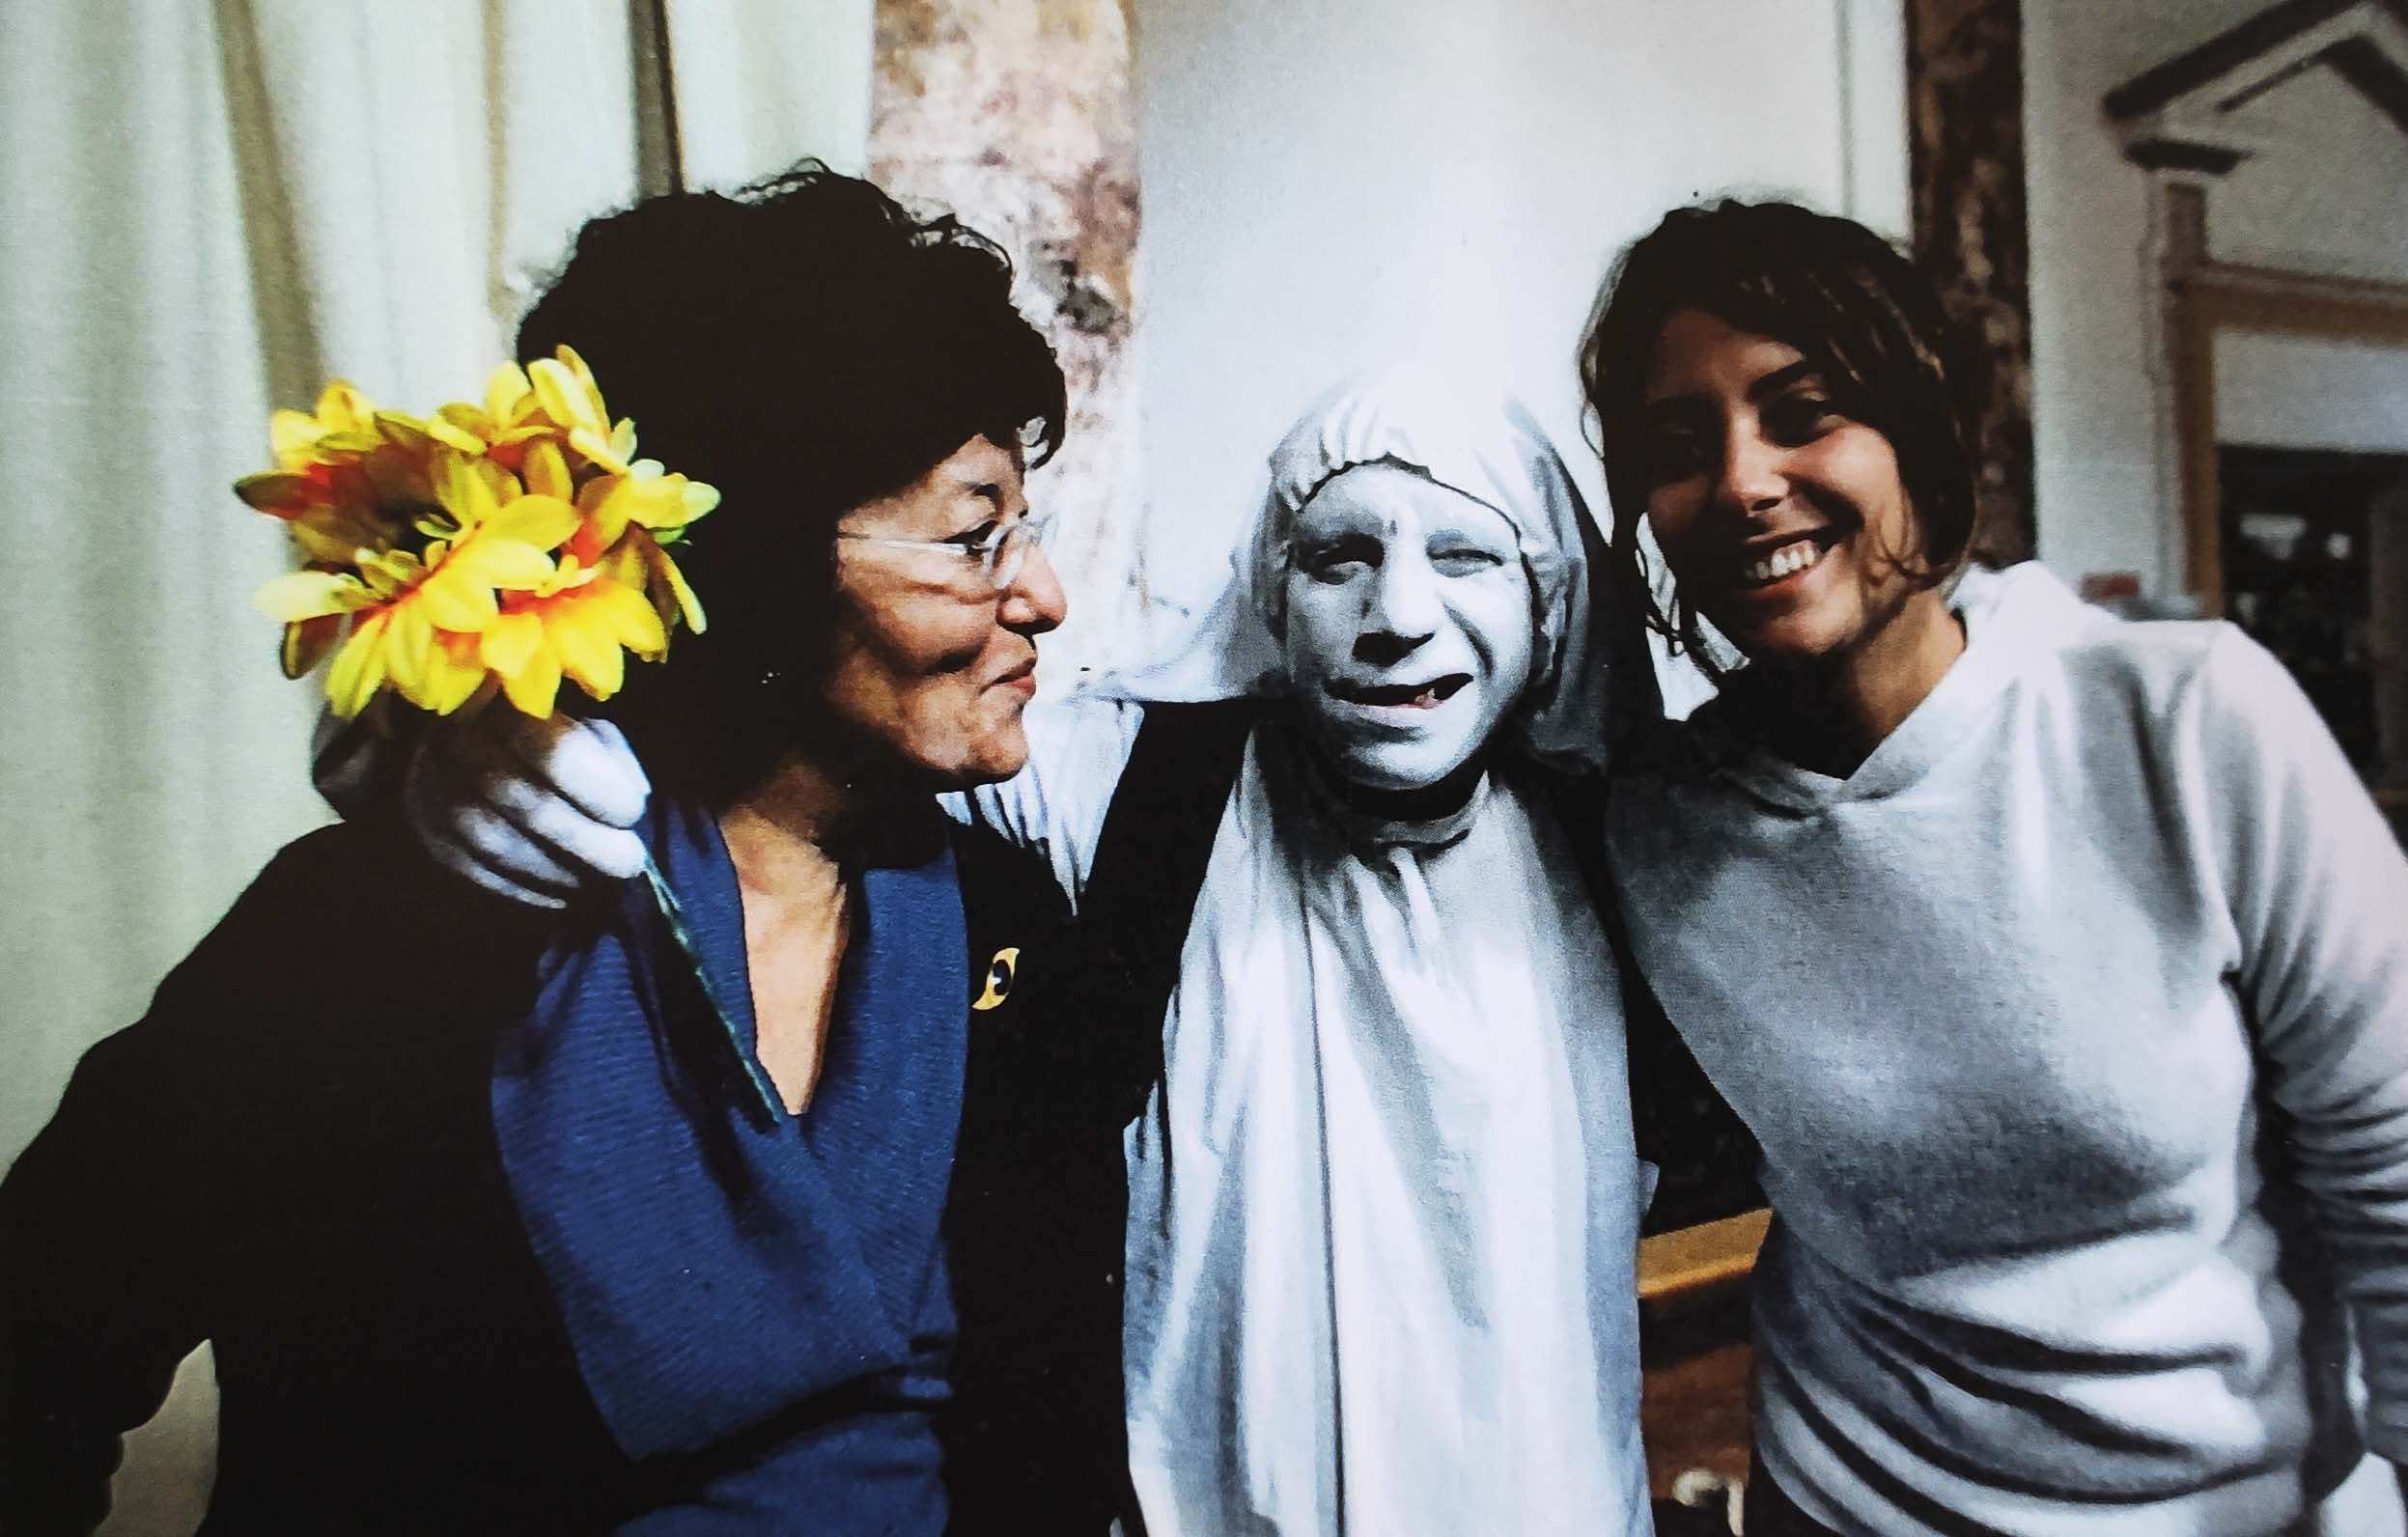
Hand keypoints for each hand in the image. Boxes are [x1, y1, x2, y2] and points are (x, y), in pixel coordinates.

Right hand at [402, 713, 649, 908]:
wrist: (489, 753)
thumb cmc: (557, 741)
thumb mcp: (592, 733)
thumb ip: (612, 759)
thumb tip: (630, 798)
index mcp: (507, 699)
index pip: (550, 747)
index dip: (598, 789)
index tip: (633, 814)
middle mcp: (456, 736)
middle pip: (520, 799)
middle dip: (584, 841)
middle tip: (628, 862)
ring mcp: (429, 786)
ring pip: (491, 840)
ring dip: (555, 871)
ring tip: (598, 883)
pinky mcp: (426, 830)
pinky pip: (470, 869)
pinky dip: (523, 890)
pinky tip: (562, 896)